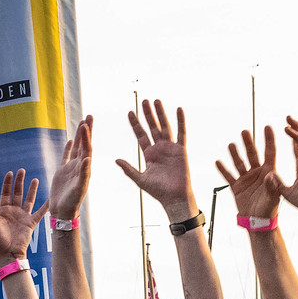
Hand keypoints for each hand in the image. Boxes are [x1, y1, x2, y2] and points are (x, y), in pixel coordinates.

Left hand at [0, 169, 46, 264]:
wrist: (9, 254)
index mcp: (2, 210)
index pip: (5, 193)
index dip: (7, 183)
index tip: (10, 173)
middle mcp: (13, 211)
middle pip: (17, 193)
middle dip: (19, 182)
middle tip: (22, 170)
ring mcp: (22, 216)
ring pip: (28, 200)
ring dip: (31, 190)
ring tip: (35, 179)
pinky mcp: (31, 223)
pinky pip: (40, 213)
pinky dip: (45, 207)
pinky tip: (50, 199)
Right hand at [49, 116, 93, 221]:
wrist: (63, 211)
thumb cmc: (72, 202)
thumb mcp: (79, 188)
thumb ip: (83, 173)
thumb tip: (87, 158)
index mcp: (85, 168)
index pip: (87, 148)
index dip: (87, 136)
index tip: (86, 124)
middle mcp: (80, 166)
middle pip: (84, 144)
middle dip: (86, 131)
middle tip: (89, 116)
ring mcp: (71, 168)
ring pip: (76, 148)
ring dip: (79, 136)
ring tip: (82, 123)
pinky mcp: (62, 172)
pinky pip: (66, 156)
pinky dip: (69, 148)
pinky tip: (71, 140)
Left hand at [116, 98, 195, 216]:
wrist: (174, 198)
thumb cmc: (158, 191)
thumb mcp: (140, 179)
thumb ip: (129, 169)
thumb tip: (116, 160)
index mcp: (149, 154)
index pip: (141, 135)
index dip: (135, 124)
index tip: (130, 112)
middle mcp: (159, 149)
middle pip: (152, 127)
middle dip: (148, 114)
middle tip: (144, 101)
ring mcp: (170, 148)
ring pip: (165, 127)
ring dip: (161, 114)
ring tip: (156, 101)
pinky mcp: (181, 150)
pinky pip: (181, 133)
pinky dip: (180, 121)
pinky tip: (178, 110)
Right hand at [215, 126, 284, 222]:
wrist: (257, 222)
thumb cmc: (269, 210)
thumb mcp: (273, 198)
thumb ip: (272, 186)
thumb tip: (271, 176)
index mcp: (269, 172)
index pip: (269, 152)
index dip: (269, 140)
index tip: (268, 126)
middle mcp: (257, 173)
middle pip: (252, 154)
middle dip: (248, 143)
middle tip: (244, 131)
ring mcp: (246, 179)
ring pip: (239, 162)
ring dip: (235, 153)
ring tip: (231, 145)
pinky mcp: (236, 186)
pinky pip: (228, 176)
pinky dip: (223, 169)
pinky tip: (218, 161)